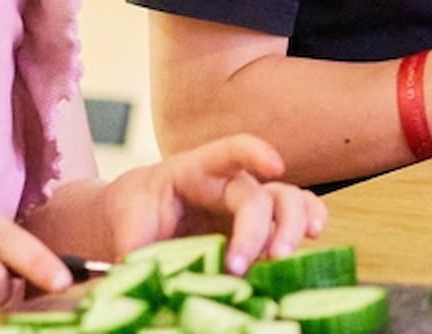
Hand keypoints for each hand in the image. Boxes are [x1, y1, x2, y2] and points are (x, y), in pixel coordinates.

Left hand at [95, 135, 326, 273]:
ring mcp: (248, 207)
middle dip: (260, 227)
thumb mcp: (124, 229)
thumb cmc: (133, 218)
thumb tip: (143, 279)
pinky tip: (307, 246)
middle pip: (261, 194)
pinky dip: (307, 227)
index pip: (229, 152)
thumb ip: (135, 250)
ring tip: (281, 258)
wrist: (136, 224)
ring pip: (289, 202)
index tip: (274, 166)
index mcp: (195, 172)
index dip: (254, 153)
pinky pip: (294, 221)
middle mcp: (230, 185)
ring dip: (292, 228)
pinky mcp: (259, 231)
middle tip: (245, 264)